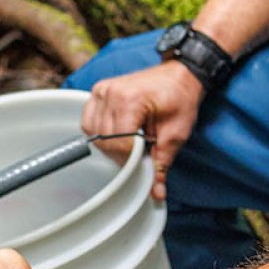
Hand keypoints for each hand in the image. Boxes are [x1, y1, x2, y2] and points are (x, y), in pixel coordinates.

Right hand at [82, 60, 204, 198]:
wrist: (179, 75)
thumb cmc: (180, 99)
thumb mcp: (176, 134)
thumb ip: (162, 163)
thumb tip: (156, 193)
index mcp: (131, 99)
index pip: (120, 143)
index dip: (131, 159)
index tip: (145, 162)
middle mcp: (111, 92)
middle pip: (105, 140)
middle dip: (122, 154)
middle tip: (141, 153)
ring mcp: (102, 90)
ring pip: (93, 133)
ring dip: (110, 144)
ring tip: (131, 142)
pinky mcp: (98, 91)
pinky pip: (89, 121)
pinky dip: (99, 133)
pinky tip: (116, 134)